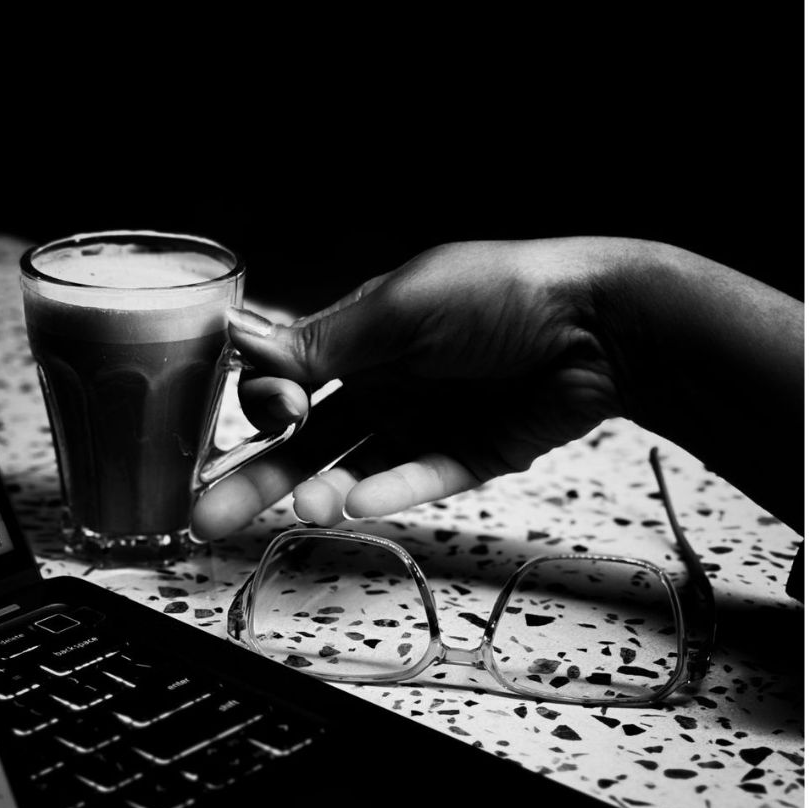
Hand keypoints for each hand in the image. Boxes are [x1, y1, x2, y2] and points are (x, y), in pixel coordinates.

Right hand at [191, 238, 627, 538]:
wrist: (601, 324)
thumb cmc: (502, 291)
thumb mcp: (402, 307)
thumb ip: (325, 340)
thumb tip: (243, 342)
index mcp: (361, 334)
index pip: (286, 378)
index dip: (264, 400)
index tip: (269, 409)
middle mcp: (384, 381)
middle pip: (305, 440)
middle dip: (254, 475)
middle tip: (207, 516)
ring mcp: (421, 422)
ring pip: (351, 469)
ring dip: (321, 490)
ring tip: (305, 508)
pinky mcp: (463, 457)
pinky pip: (413, 480)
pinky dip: (384, 492)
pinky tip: (355, 503)